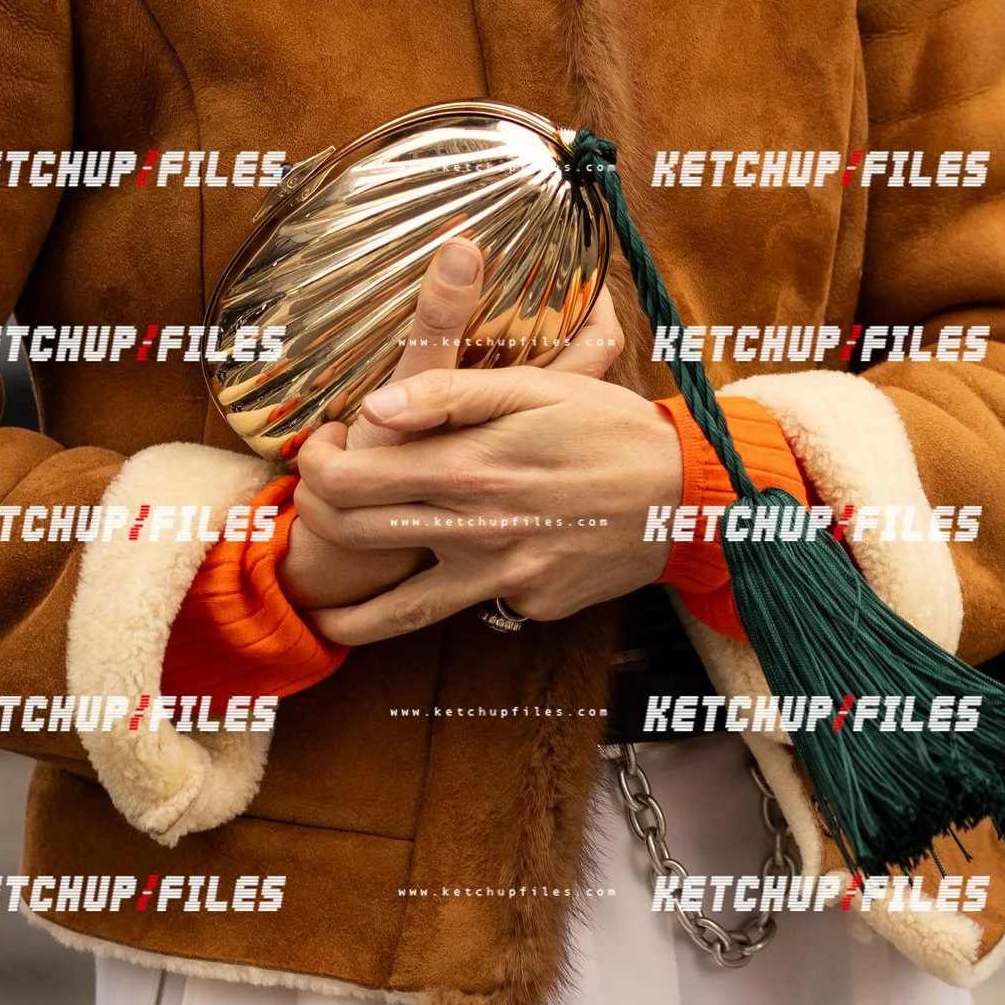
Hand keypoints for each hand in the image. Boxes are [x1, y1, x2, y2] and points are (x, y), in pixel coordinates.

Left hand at [284, 236, 683, 648]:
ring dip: (351, 616)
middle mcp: (475, 531)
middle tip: (316, 506)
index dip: (315, 466)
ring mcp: (501, 579)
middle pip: (359, 540)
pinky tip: (464, 567)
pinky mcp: (529, 606)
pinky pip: (478, 603)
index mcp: (468, 468)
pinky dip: (460, 588)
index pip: (349, 480)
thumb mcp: (536, 387)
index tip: (320, 449)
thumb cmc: (610, 427)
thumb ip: (450, 394)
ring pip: (400, 612)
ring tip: (325, 617)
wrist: (689, 496)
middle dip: (318, 522)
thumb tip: (374, 409)